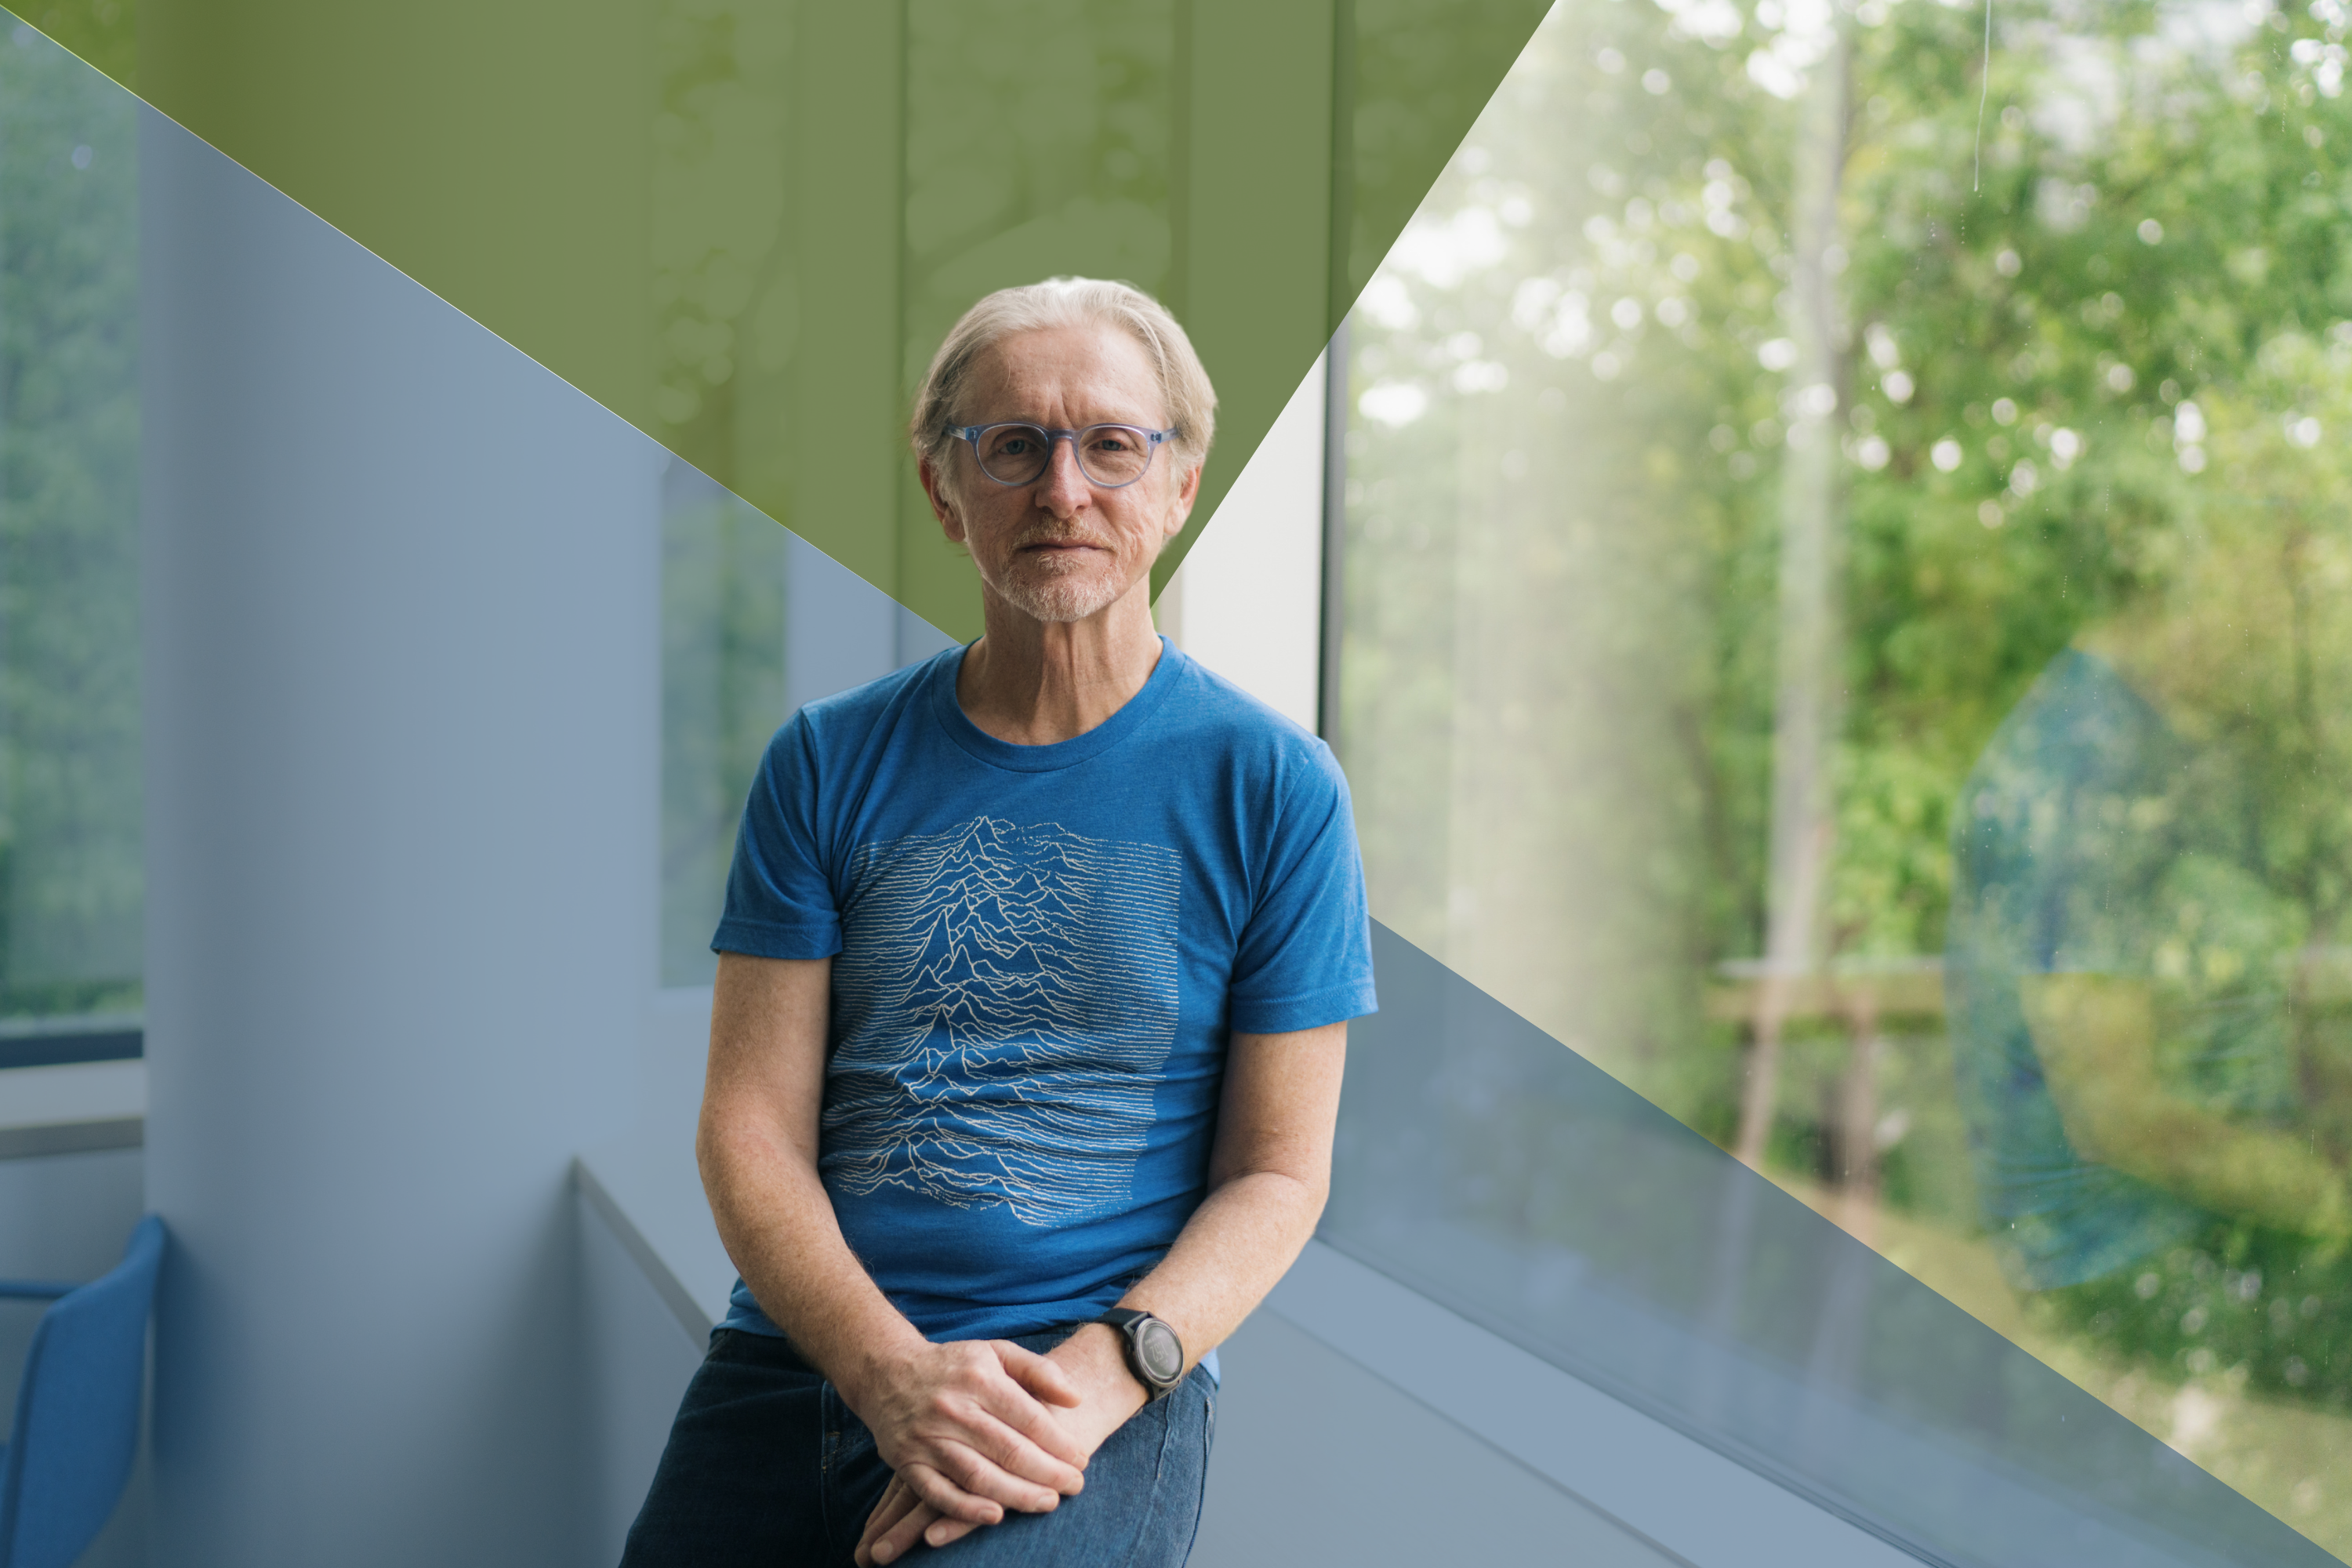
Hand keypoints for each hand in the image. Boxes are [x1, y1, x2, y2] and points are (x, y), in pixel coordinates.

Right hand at [856, 1325, 1150, 1564]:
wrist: (888, 1373)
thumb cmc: (955, 1366)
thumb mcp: (997, 1352)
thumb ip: (1040, 1371)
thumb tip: (1076, 1398)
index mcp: (979, 1378)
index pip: (1028, 1418)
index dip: (1059, 1443)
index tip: (1082, 1460)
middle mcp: (953, 1408)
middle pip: (1008, 1450)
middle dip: (1047, 1473)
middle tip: (1075, 1486)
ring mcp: (927, 1438)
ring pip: (978, 1475)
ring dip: (1017, 1495)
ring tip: (1048, 1503)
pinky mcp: (907, 1463)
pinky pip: (938, 1493)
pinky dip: (965, 1509)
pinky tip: (996, 1516)